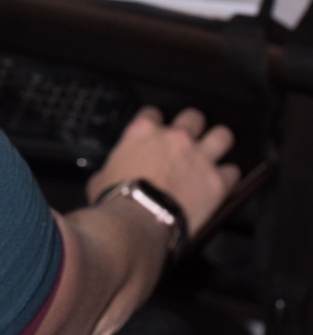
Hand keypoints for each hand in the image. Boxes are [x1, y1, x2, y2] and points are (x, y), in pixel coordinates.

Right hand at [85, 106, 239, 238]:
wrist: (137, 221)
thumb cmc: (117, 201)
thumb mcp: (102, 177)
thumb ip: (113, 167)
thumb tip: (111, 174)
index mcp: (143, 132)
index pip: (153, 113)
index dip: (155, 123)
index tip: (156, 133)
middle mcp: (174, 138)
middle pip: (193, 117)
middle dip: (193, 127)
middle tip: (189, 140)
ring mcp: (198, 157)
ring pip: (222, 136)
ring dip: (220, 143)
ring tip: (217, 151)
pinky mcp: (215, 181)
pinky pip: (232, 172)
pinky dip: (229, 177)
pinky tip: (223, 182)